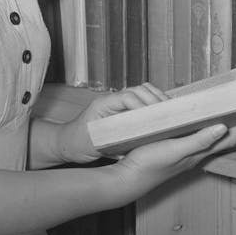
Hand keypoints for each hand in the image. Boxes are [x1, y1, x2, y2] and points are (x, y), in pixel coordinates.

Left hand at [55, 83, 169, 164]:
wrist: (66, 143)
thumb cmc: (78, 144)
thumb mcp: (97, 144)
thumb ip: (116, 142)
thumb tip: (141, 141)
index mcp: (104, 104)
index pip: (129, 97)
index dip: (144, 105)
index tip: (156, 117)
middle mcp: (111, 99)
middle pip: (139, 90)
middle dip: (155, 100)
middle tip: (169, 113)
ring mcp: (116, 102)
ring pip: (142, 91)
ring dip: (156, 98)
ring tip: (169, 111)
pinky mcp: (121, 108)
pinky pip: (140, 99)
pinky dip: (152, 103)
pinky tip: (161, 113)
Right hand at [110, 122, 235, 199]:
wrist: (128, 178)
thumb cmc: (150, 165)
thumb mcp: (175, 150)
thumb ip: (199, 141)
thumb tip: (222, 127)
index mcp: (198, 154)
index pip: (227, 141)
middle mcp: (194, 154)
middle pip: (220, 138)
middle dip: (231, 123)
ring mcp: (183, 152)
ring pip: (206, 136)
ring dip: (215, 123)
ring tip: (221, 107)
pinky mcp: (171, 148)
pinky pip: (191, 135)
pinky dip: (198, 125)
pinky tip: (192, 117)